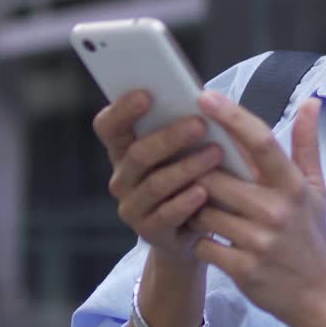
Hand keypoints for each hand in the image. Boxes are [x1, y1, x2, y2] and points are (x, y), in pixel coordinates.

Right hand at [92, 90, 225, 262]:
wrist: (192, 231)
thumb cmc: (191, 174)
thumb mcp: (185, 148)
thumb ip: (185, 122)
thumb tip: (205, 97)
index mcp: (124, 149)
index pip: (109, 126)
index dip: (122, 109)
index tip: (147, 94)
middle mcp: (122, 177)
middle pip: (137, 153)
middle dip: (170, 137)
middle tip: (200, 124)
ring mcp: (132, 206)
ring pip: (155, 183)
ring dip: (187, 167)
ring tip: (216, 154)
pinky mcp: (149, 232)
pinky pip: (166, 215)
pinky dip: (185, 202)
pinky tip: (203, 191)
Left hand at [187, 91, 325, 326]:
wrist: (318, 294)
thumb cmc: (310, 235)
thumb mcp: (315, 189)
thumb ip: (306, 144)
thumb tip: (310, 102)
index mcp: (293, 185)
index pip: (260, 141)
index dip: (231, 116)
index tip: (204, 96)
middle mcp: (276, 210)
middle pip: (216, 176)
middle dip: (196, 171)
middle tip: (185, 165)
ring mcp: (259, 241)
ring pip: (202, 210)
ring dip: (192, 206)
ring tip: (195, 203)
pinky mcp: (243, 268)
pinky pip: (202, 243)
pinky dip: (197, 238)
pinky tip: (203, 235)